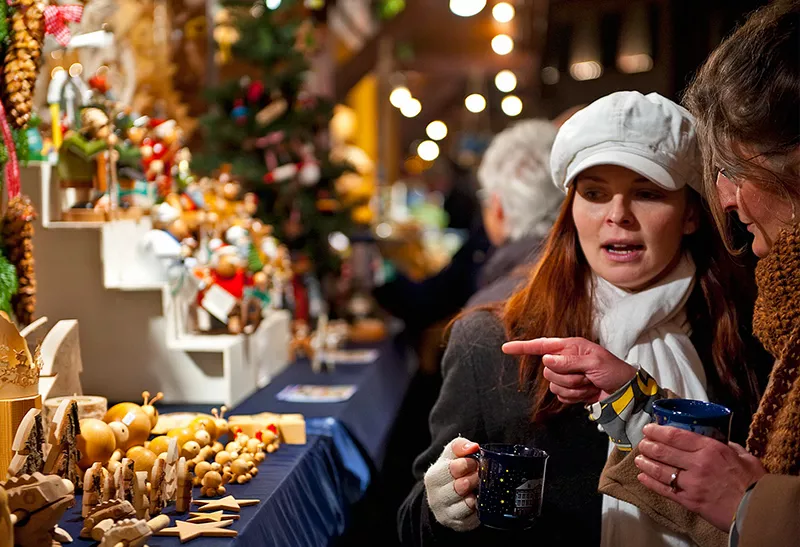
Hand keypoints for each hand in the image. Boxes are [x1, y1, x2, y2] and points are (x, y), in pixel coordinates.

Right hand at [423, 437, 480, 530]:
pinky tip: (479, 503)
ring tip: (479, 489)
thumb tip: (473, 446)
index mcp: (433, 477)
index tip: (474, 462)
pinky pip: (472, 520)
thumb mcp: (451, 455)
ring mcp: (446, 513)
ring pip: (464, 506)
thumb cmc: (452, 471)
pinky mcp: (458, 525)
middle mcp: (436, 497)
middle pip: (456, 489)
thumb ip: (459, 446)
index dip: (465, 465)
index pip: (449, 470)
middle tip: (479, 475)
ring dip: (475, 496)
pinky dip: (478, 511)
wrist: (446, 495)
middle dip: (471, 480)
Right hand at [502, 337, 636, 403]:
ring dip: (573, 388)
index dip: (522, 347)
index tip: (505, 348)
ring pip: (553, 385)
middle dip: (567, 376)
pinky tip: (588, 393)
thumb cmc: (614, 371)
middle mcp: (564, 360)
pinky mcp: (570, 391)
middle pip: (547, 371)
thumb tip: (546, 359)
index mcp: (569, 347)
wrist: (625, 392)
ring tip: (590, 384)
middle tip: (586, 376)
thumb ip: (569, 360)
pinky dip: (575, 397)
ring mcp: (566, 376)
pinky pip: (560, 397)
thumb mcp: (594, 362)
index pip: (540, 346)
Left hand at [635, 423, 766, 530]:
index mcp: (711, 449)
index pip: (676, 436)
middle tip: (642, 443)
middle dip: (648, 445)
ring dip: (645, 463)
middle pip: (664, 451)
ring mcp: (691, 483)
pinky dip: (650, 483)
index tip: (648, 429)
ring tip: (638, 459)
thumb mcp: (744, 456)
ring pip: (660, 470)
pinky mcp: (689, 501)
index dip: (658, 431)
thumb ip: (728, 446)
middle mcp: (697, 464)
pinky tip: (642, 477)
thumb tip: (717, 438)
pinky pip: (664, 490)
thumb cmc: (754, 482)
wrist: (757, 510)